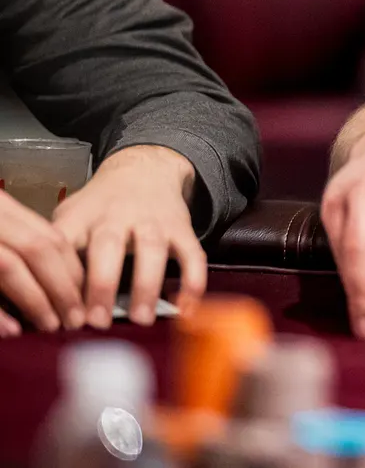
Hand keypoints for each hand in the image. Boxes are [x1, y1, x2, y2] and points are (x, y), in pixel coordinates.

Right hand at [0, 188, 84, 335]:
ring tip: (52, 325)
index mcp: (0, 209)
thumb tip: (60, 286)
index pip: (50, 236)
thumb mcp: (1, 230)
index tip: (87, 295)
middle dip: (64, 286)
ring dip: (35, 299)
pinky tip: (11, 331)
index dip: (72, 268)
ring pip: (9, 265)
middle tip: (77, 319)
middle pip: (37, 249)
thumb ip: (19, 243)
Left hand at [53, 145, 201, 328]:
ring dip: (146, 284)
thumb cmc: (101, 205)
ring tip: (141, 319)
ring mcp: (154, 222)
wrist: (145, 170)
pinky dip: (193, 280)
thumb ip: (61, 249)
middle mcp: (119, 216)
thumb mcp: (71, 216)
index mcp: (84, 216)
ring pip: (152, 249)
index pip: (66, 244)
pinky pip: (192, 254)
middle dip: (102, 283)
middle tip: (97, 321)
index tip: (60, 312)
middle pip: (109, 245)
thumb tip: (46, 296)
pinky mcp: (182, 229)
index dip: (61, 277)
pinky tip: (187, 308)